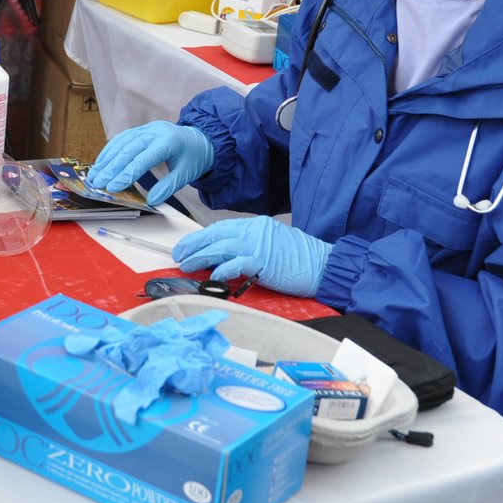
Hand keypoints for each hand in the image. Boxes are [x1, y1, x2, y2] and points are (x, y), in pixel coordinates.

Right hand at [86, 120, 214, 206]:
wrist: (198, 140)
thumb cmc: (192, 158)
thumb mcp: (185, 174)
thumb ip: (168, 187)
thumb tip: (151, 200)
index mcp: (168, 142)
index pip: (143, 160)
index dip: (126, 174)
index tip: (112, 188)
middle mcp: (154, 132)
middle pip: (128, 150)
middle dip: (110, 169)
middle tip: (97, 184)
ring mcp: (145, 129)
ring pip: (121, 143)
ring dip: (106, 160)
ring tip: (94, 175)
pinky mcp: (140, 130)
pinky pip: (121, 139)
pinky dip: (109, 151)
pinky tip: (101, 162)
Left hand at [172, 217, 331, 297]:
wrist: (323, 264)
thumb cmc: (301, 259)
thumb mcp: (272, 245)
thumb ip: (249, 248)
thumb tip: (224, 259)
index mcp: (256, 226)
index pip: (221, 229)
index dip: (201, 238)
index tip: (188, 245)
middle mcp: (254, 231)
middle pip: (215, 235)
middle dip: (193, 245)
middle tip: (178, 254)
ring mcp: (258, 244)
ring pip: (219, 248)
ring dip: (199, 258)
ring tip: (185, 265)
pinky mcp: (262, 260)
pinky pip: (234, 264)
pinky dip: (220, 270)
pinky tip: (211, 276)